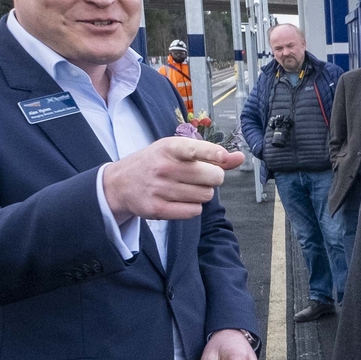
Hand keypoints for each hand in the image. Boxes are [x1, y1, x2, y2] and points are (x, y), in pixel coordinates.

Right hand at [104, 137, 234, 221]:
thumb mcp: (178, 151)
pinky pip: (193, 211)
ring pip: (205, 196)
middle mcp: (164, 167)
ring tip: (187, 188)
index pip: (194, 149)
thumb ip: (211, 154)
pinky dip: (193, 208)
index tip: (223, 157)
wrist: (121, 183)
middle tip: (201, 177)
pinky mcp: (157, 209)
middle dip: (213, 179)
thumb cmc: (156, 163)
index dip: (213, 154)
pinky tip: (182, 200)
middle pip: (212, 177)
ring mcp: (159, 189)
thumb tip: (239, 157)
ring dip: (203, 194)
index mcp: (170, 148)